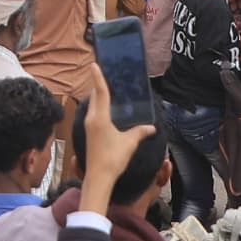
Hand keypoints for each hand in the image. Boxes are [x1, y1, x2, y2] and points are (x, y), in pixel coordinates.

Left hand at [79, 70, 155, 212]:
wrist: (98, 176)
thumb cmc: (113, 158)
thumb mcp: (129, 143)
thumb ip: (140, 132)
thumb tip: (152, 127)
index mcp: (100, 117)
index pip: (100, 92)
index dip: (98, 77)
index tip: (94, 64)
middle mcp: (92, 119)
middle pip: (95, 96)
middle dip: (100, 85)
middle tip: (109, 74)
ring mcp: (89, 126)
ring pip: (94, 105)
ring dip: (100, 96)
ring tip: (110, 89)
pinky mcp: (90, 133)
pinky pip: (94, 113)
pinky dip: (100, 106)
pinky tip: (108, 109)